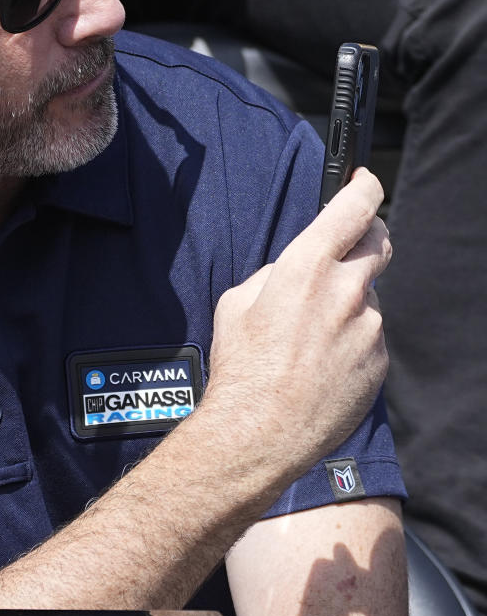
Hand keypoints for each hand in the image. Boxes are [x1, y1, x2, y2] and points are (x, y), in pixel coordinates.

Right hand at [204, 168, 390, 479]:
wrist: (261, 432)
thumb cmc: (241, 369)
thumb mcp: (237, 303)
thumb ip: (276, 274)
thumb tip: (297, 269)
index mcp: (308, 266)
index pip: (355, 206)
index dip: (364, 186)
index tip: (363, 183)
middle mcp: (347, 290)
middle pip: (379, 241)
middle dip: (367, 236)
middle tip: (348, 248)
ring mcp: (368, 327)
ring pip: (367, 297)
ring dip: (348, 304)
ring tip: (310, 339)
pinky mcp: (378, 360)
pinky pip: (369, 337)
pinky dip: (351, 343)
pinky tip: (320, 366)